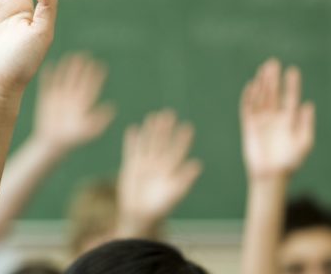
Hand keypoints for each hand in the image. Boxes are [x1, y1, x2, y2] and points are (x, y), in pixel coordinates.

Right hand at [31, 53, 114, 155]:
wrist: (53, 143)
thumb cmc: (73, 139)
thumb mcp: (89, 131)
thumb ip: (100, 120)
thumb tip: (112, 108)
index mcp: (83, 104)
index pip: (91, 86)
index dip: (96, 76)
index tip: (101, 65)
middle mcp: (72, 98)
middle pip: (78, 79)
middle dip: (82, 68)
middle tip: (87, 54)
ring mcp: (59, 98)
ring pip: (64, 79)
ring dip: (67, 68)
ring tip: (71, 56)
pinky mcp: (46, 99)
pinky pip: (47, 85)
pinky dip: (48, 76)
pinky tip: (50, 65)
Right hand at [117, 110, 202, 235]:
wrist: (139, 216)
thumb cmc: (160, 207)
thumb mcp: (174, 193)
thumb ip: (185, 178)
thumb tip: (198, 164)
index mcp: (171, 170)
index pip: (177, 151)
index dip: (182, 139)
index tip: (187, 127)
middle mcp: (159, 164)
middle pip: (162, 143)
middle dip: (165, 129)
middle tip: (169, 113)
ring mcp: (145, 164)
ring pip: (148, 143)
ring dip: (150, 131)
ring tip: (153, 116)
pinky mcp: (131, 166)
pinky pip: (132, 150)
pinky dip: (132, 141)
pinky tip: (133, 129)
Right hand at [240, 59, 314, 178]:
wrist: (271, 175)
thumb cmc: (290, 161)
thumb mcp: (304, 142)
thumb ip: (306, 123)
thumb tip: (308, 104)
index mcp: (288, 119)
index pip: (289, 97)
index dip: (291, 84)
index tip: (292, 70)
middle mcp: (274, 117)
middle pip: (273, 93)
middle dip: (273, 78)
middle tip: (273, 62)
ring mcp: (261, 120)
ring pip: (260, 97)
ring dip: (261, 83)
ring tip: (263, 69)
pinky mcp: (248, 125)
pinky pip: (247, 108)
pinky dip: (248, 97)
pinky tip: (251, 86)